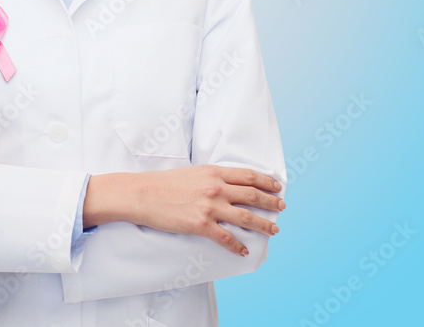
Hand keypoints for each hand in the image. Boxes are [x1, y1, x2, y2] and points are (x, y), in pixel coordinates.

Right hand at [89, 165, 283, 255]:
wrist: (143, 194)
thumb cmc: (164, 183)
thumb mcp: (192, 172)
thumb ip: (211, 178)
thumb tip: (227, 185)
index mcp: (214, 172)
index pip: (249, 176)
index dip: (266, 182)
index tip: (277, 186)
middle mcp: (215, 188)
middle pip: (252, 195)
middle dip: (271, 202)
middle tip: (281, 207)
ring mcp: (209, 207)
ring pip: (246, 217)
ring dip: (263, 224)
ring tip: (273, 229)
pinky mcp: (201, 225)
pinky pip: (226, 238)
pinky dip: (238, 246)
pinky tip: (243, 251)